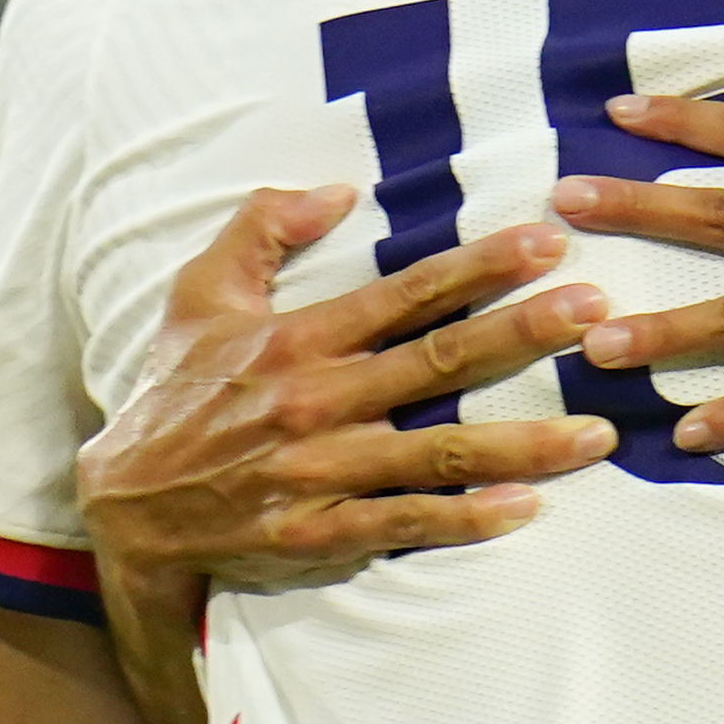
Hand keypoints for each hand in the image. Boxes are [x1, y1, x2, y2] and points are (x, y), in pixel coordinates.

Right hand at [77, 185, 617, 602]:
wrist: (124, 509)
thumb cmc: (174, 391)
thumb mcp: (200, 293)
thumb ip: (261, 228)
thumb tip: (336, 190)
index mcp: (297, 337)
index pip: (406, 293)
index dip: (480, 266)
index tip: (548, 243)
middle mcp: (316, 401)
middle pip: (438, 363)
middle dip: (523, 334)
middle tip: (597, 312)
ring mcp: (320, 472)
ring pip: (439, 453)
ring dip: (524, 441)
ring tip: (599, 431)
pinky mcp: (318, 533)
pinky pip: (404, 524)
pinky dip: (466, 520)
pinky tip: (527, 507)